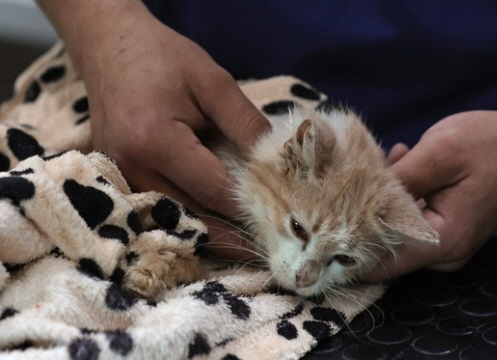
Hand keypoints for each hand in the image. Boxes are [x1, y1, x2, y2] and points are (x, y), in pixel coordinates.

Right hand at [48, 2, 269, 260]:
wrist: (110, 48)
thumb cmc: (162, 58)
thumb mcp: (212, 81)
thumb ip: (245, 123)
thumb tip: (277, 161)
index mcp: (155, 142)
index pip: (214, 190)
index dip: (249, 208)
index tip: (282, 220)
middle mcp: (133, 169)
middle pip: (194, 217)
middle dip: (234, 236)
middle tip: (271, 250)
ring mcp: (121, 178)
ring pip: (176, 221)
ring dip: (213, 235)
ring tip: (248, 247)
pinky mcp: (119, 180)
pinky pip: (160, 210)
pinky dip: (191, 221)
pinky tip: (216, 226)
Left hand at [365, 109, 496, 281]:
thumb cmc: (490, 145)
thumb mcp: (439, 153)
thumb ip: (399, 179)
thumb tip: (358, 196)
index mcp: (443, 241)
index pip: (383, 264)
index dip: (349, 249)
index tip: (324, 227)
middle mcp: (444, 251)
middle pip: (385, 247)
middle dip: (363, 214)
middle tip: (352, 177)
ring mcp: (445, 241)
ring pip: (394, 229)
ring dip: (381, 198)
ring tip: (384, 162)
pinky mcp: (445, 227)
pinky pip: (409, 218)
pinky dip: (398, 195)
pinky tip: (399, 163)